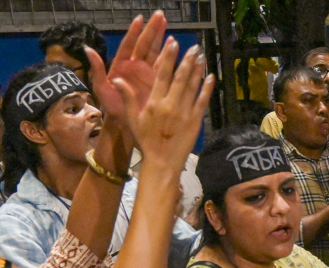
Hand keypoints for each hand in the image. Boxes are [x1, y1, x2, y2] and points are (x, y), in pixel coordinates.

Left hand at [86, 12, 166, 127]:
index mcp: (122, 65)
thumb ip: (96, 69)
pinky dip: (169, 54)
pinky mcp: (157, 80)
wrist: (125, 124)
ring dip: (161, 36)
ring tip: (166, 22)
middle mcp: (135, 66)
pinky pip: (164, 65)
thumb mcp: (101, 88)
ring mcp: (147, 72)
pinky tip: (174, 44)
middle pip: (145, 43)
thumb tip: (87, 49)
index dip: (134, 32)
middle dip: (152, 29)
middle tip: (160, 15)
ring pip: (155, 50)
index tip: (140, 19)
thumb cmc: (112, 107)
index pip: (129, 44)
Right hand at [113, 36, 214, 174]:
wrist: (162, 162)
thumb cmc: (146, 141)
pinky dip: (207, 88)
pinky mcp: (196, 121)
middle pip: (180, 77)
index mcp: (155, 102)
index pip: (162, 75)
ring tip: (201, 56)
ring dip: (198, 70)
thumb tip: (117, 79)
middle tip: (193, 46)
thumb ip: (127, 98)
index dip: (168, 57)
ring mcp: (185, 112)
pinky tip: (211, 77)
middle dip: (187, 60)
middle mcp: (171, 104)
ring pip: (193, 86)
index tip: (173, 44)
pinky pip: (203, 101)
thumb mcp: (132, 119)